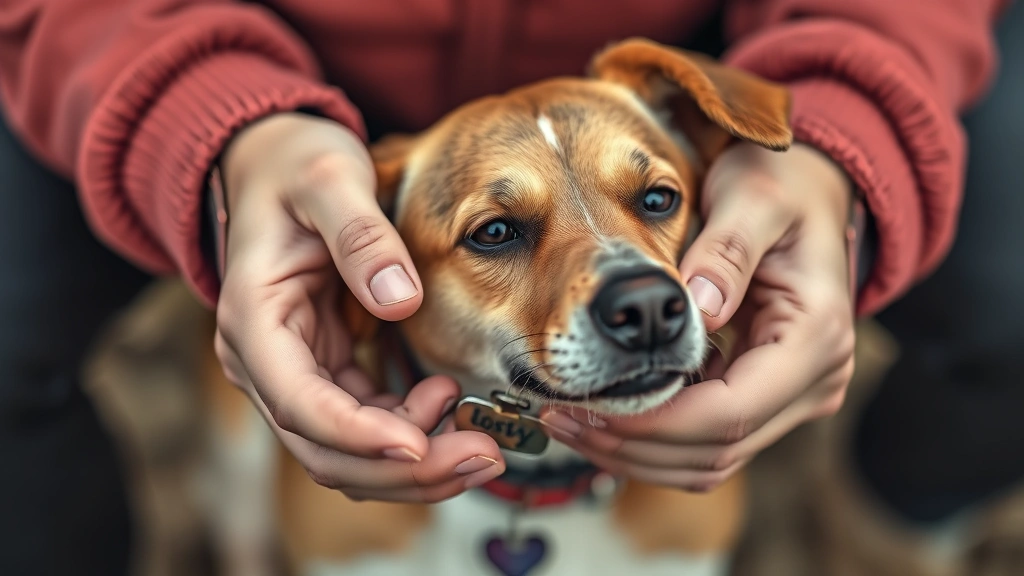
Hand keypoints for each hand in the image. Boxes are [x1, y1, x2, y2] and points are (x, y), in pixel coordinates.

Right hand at [213, 113, 503, 501]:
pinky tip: (448, 401)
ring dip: (413, 464)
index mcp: (254, 321)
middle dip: (403, 468)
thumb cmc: (294, 167)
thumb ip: (360, 233)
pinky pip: (366, 425)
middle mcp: (265, 361)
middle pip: (325, 449)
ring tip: (481, 445)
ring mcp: (295, 372)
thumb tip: (401, 299)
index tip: (418, 445)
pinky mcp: (326, 371)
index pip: (299, 403)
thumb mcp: (327, 179)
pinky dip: (410, 432)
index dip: (358, 435)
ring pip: (347, 453)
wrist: (273, 164)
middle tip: (481, 458)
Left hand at [541, 142, 855, 490]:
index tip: (591, 402)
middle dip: (633, 445)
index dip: (654, 422)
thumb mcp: (754, 197)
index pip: (729, 413)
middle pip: (715, 451)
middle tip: (560, 417)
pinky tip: (602, 412)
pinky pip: (705, 441)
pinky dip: (653, 438)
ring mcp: (793, 397)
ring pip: (709, 461)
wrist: (811, 195)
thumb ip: (729, 249)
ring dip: (636, 452)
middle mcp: (814, 382)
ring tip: (568, 420)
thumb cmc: (781, 188)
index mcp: (815, 339)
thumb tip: (699, 307)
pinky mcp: (765, 399)